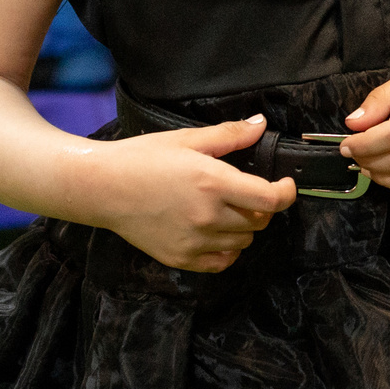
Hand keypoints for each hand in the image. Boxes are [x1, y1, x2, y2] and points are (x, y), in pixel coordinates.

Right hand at [81, 117, 296, 271]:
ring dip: (245, 228)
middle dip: (263, 207)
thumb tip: (260, 125)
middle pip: (260, 222)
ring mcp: (194, 242)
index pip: (270, 200)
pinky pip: (221, 263)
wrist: (103, 188)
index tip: (286, 184)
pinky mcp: (180, 258)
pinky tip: (217, 233)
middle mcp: (208, 217)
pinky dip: (228, 250)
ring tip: (229, 210)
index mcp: (214, 183)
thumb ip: (229, 135)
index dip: (287, 192)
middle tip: (249, 193)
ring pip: (243, 243)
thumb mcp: (188, 139)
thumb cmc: (143, 158)